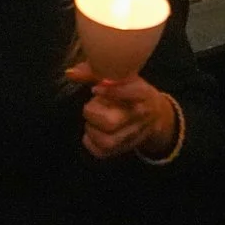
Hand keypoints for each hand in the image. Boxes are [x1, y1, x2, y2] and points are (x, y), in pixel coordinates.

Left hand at [63, 65, 180, 159]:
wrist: (155, 115)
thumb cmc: (132, 90)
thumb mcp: (121, 75)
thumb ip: (95, 72)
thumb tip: (70, 73)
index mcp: (142, 94)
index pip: (132, 93)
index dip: (111, 92)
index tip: (95, 89)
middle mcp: (140, 117)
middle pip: (112, 122)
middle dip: (93, 113)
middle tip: (90, 106)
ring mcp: (133, 135)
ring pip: (107, 141)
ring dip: (91, 130)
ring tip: (91, 119)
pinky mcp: (124, 149)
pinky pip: (102, 153)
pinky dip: (90, 142)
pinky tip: (92, 131)